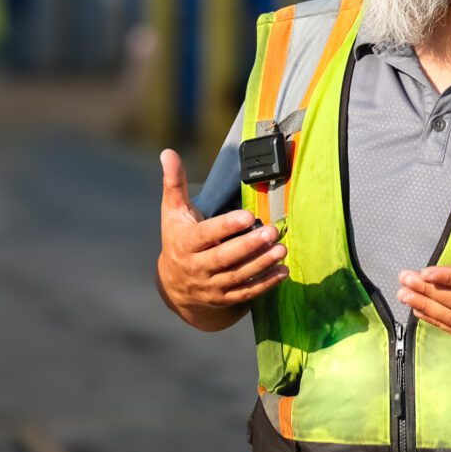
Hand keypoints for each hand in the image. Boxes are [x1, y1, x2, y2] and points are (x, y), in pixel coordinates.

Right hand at [156, 148, 287, 330]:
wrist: (173, 284)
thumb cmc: (178, 238)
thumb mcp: (173, 212)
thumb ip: (174, 183)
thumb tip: (167, 152)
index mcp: (185, 244)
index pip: (206, 235)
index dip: (226, 227)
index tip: (248, 216)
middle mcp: (197, 267)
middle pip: (224, 258)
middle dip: (249, 246)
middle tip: (272, 232)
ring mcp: (211, 286)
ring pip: (238, 276)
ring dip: (262, 264)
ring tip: (282, 249)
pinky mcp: (225, 298)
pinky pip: (246, 293)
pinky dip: (265, 284)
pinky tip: (283, 272)